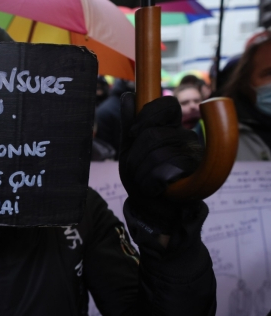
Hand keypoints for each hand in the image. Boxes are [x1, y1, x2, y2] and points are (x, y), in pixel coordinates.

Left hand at [119, 94, 203, 234]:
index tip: (133, 133)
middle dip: (135, 157)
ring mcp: (194, 154)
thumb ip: (129, 125)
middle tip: (136, 171)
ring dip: (141, 173)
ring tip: (146, 182)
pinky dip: (152, 182)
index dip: (147, 116)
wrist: (155, 212)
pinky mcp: (196, 173)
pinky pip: (167, 171)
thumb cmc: (142, 179)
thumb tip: (127, 96)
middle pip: (152, 135)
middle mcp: (186, 137)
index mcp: (170, 128)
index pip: (166, 105)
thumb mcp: (129, 151)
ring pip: (157, 154)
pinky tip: (156, 189)